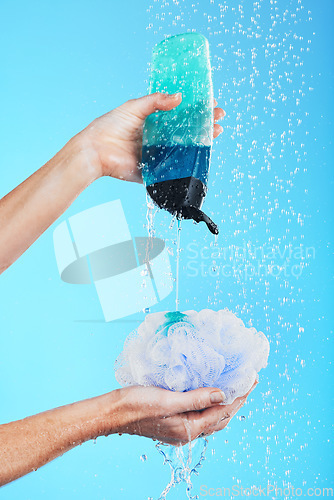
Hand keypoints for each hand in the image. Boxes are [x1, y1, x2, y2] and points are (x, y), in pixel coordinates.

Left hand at [76, 93, 225, 182]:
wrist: (96, 151)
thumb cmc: (110, 126)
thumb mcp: (134, 107)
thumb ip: (156, 102)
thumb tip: (179, 97)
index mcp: (154, 122)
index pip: (180, 115)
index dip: (196, 110)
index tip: (211, 105)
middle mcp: (159, 139)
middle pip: (187, 132)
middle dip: (205, 125)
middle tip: (219, 118)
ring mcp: (159, 155)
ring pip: (185, 149)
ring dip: (202, 141)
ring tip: (217, 131)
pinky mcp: (156, 171)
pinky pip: (174, 168)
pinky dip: (189, 162)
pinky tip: (202, 153)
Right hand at [112, 382, 256, 445]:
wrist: (113, 412)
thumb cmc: (137, 405)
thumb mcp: (169, 400)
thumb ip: (197, 398)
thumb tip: (223, 394)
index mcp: (189, 428)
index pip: (223, 412)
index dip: (239, 396)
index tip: (251, 380)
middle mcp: (187, 431)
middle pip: (220, 418)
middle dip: (236, 401)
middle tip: (247, 383)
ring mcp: (180, 428)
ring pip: (211, 418)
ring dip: (224, 404)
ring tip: (233, 388)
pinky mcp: (173, 421)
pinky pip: (199, 415)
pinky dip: (209, 405)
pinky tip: (208, 394)